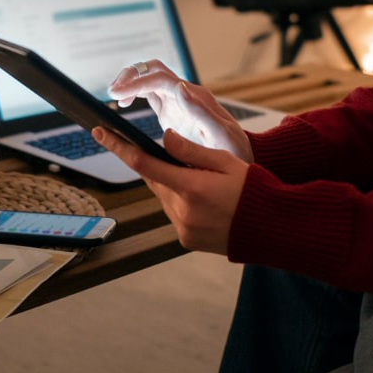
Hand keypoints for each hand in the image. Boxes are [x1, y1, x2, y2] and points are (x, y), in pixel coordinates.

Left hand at [92, 125, 247, 254]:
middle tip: (180, 160)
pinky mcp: (186, 240)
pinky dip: (179, 202)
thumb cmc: (253, 189)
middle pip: (153, 180)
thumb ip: (191, 150)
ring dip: (171, 184)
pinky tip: (203, 200)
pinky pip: (173, 214)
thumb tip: (164, 138)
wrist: (271, 228)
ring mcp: (183, 229)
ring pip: (163, 197)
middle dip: (158, 166)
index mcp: (191, 188)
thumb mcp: (226, 161)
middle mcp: (182, 211)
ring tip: (201, 182)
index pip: (144, 163)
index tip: (101, 132)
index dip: (119, 146)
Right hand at [109, 60, 252, 162]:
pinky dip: (133, 93)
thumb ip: (202, 111)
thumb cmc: (233, 148)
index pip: (159, 78)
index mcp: (194, 96)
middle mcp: (184, 94)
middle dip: (131, 75)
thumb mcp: (222, 134)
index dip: (136, 83)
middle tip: (112, 92)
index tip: (117, 93)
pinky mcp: (171, 110)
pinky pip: (149, 93)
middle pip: (153, 70)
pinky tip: (122, 104)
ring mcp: (177, 100)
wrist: (239, 157)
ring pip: (149, 78)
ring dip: (130, 81)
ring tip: (114, 97)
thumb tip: (181, 87)